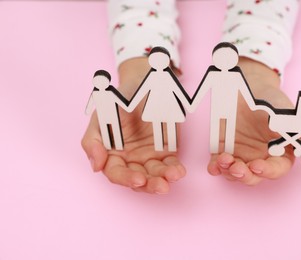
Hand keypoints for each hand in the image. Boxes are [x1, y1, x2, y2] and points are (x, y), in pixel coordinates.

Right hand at [81, 58, 185, 193]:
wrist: (141, 84)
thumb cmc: (118, 102)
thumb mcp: (101, 117)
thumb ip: (92, 142)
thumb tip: (96, 166)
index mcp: (111, 155)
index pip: (116, 173)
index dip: (126, 178)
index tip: (139, 179)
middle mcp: (130, 160)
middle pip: (138, 180)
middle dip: (150, 184)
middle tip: (161, 186)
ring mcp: (149, 157)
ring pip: (155, 175)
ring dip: (164, 178)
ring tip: (173, 176)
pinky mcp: (166, 151)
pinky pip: (170, 164)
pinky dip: (175, 169)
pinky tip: (179, 171)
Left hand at [207, 58, 300, 184]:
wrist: (249, 85)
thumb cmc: (273, 101)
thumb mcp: (294, 118)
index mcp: (279, 153)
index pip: (276, 170)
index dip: (267, 172)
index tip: (256, 165)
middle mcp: (260, 156)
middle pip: (254, 177)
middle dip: (245, 175)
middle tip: (237, 167)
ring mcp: (241, 154)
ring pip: (236, 173)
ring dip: (229, 171)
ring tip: (224, 160)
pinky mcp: (224, 148)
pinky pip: (219, 164)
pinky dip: (216, 167)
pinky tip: (214, 166)